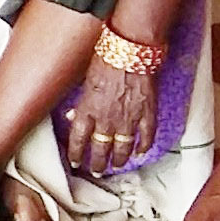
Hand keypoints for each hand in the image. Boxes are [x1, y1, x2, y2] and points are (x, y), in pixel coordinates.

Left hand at [60, 54, 161, 175]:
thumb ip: (80, 102)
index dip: (77, 153)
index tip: (76, 162)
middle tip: (97, 171)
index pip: (78, 140)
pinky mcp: (147, 113)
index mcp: (88, 110)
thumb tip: (72, 115)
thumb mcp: (85, 81)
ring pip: (123, 148)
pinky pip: (147, 136)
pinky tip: (141, 152)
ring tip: (117, 165)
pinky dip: (144, 146)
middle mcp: (107, 119)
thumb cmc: (105, 59)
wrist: (131, 49)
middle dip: (98, 164)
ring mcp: (129, 118)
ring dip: (119, 159)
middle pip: (101, 149)